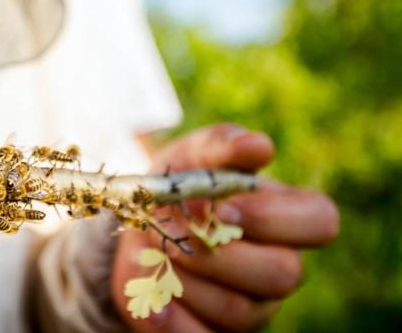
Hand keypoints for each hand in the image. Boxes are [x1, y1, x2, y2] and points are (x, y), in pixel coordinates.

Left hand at [111, 124, 338, 331]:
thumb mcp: (192, 156)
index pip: (320, 221)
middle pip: (282, 274)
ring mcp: (252, 304)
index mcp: (284, 216)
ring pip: (241, 310)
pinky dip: (175, 323)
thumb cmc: (178, 184)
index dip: (273, 218)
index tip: (222, 207)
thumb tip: (258, 146)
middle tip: (171, 225)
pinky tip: (152, 303)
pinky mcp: (216, 331)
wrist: (139, 223)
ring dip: (188, 278)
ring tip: (153, 247)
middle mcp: (278, 264)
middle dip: (218, 251)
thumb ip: (221, 146)